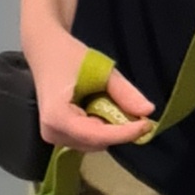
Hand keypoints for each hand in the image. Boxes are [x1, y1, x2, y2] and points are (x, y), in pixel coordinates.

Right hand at [25, 24, 154, 150]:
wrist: (46, 51)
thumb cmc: (70, 57)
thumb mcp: (101, 70)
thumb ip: (124, 92)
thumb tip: (148, 111)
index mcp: (57, 117)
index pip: (96, 136)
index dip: (124, 133)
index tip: (148, 125)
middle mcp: (51, 133)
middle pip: (96, 142)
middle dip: (118, 130)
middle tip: (136, 112)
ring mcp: (52, 136)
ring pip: (94, 143)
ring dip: (109, 129)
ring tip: (109, 102)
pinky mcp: (57, 135)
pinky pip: (88, 138)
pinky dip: (101, 127)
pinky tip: (99, 107)